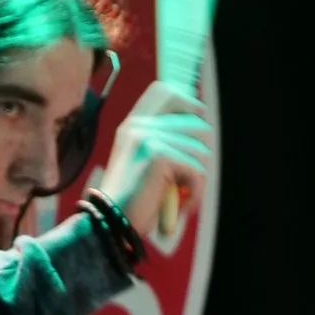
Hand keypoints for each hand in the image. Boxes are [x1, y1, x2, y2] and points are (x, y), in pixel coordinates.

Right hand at [96, 84, 212, 252]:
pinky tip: (180, 203)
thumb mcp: (145, 161)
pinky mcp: (157, 155)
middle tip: (188, 179)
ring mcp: (147, 137)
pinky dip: (195, 192)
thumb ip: (165, 140)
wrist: (111, 223)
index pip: (167, 91)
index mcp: (134, 123)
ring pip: (200, 149)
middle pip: (196, 122)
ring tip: (180, 195)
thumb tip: (203, 127)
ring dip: (197, 179)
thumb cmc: (132, 200)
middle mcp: (139, 125)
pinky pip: (196, 170)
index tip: (196, 127)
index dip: (190, 105)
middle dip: (200, 154)